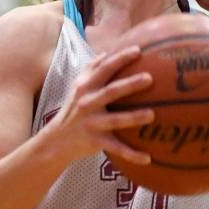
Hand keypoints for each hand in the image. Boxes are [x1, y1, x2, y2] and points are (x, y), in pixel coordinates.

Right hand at [45, 45, 154, 165]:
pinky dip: (132, 154)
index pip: (104, 69)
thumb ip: (91, 69)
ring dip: (133, 117)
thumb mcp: (77, 87)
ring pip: (115, 120)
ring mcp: (92, 123)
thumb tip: (108, 51)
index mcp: (86, 87)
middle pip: (111, 91)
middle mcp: (88, 103)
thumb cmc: (73, 108)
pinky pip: (116, 148)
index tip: (138, 50)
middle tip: (150, 78)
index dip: (120, 58)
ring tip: (152, 114)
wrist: (56, 140)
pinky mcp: (95, 142)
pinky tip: (148, 158)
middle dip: (130, 84)